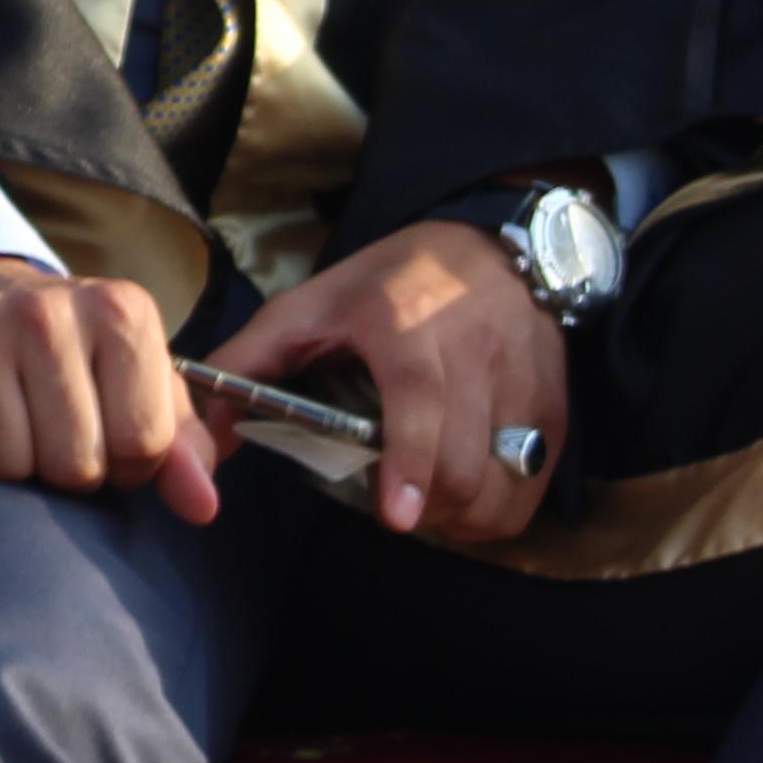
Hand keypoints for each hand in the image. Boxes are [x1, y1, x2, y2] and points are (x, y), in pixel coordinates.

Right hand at [0, 255, 215, 520]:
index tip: (108, 433)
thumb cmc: (73, 348)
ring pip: (9, 466)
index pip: (142, 445)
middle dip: (67, 469)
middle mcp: (48, 311)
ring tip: (12, 419)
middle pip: (73, 465)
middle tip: (54, 429)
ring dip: (12, 464)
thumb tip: (201, 507)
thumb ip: (181, 445)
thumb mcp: (139, 380)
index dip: (128, 464)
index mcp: (121, 312)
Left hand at [207, 222, 567, 544]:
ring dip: (463, 515)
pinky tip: (466, 497)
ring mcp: (524, 385)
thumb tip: (207, 431)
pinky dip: (500, 508)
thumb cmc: (390, 283)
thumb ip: (253, 364)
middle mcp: (475, 356)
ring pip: (505, 482)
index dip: (411, 463)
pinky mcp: (555, 409)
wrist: (490, 247)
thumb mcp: (311, 305)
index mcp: (408, 327)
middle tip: (395, 509)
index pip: (420, 402)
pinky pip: (534, 485)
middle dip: (429, 506)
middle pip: (464, 461)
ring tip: (429, 506)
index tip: (398, 515)